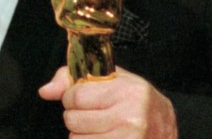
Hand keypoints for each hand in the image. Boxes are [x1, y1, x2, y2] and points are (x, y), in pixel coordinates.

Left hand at [39, 66, 177, 138]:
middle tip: (95, 116)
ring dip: (82, 136)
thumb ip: (72, 79)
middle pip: (72, 120)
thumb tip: (45, 91)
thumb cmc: (137, 102)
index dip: (73, 98)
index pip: (75, 96)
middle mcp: (131, 118)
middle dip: (78, 118)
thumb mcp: (112, 80)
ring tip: (102, 129)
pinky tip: (104, 137)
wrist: (166, 128)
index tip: (85, 99)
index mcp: (128, 92)